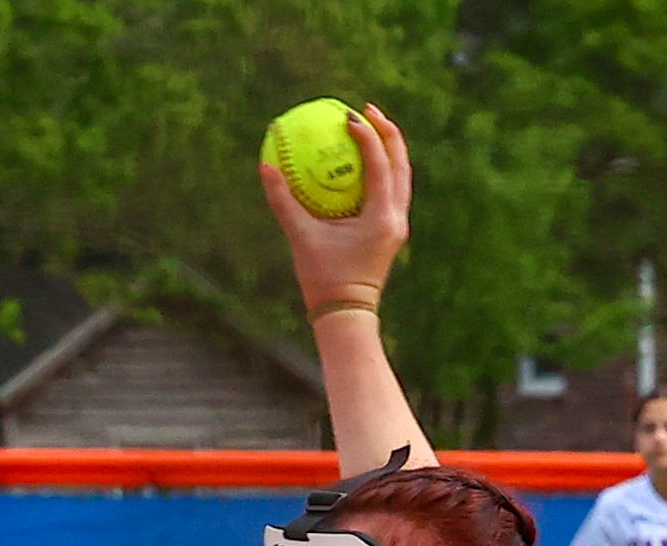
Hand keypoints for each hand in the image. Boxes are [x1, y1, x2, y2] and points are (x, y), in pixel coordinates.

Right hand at [258, 102, 411, 313]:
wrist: (346, 315)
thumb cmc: (323, 280)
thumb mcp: (301, 238)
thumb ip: (283, 201)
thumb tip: (264, 165)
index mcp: (382, 218)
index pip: (380, 165)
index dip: (367, 136)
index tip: (348, 117)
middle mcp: (396, 219)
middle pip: (401, 164)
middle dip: (387, 133)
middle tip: (367, 110)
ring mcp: (397, 226)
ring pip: (401, 178)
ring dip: (389, 150)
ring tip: (370, 128)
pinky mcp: (391, 232)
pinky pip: (392, 192)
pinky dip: (381, 171)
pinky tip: (361, 162)